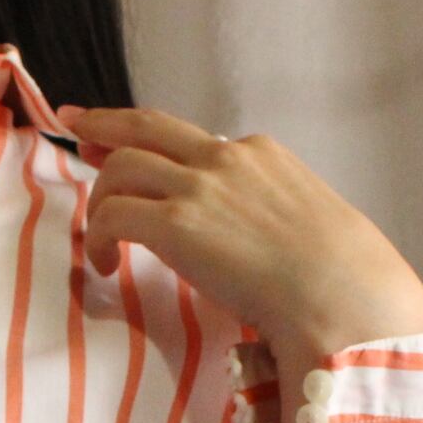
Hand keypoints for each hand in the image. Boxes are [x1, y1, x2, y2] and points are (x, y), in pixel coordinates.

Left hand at [55, 102, 422, 373]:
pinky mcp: (176, 224)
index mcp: (261, 155)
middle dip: (104, 125)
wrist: (345, 297)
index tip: (124, 139)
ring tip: (98, 239)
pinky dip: (98, 236)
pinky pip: (112, 215)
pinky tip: (105, 264)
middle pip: (147, 128)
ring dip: (99, 200)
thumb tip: (254, 242)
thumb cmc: (341, 279)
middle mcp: (226, 158)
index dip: (151, 140)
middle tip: (76, 128)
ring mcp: (200, 186)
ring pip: (120, 168)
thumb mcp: (308, 223)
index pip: (192, 139)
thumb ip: (271, 215)